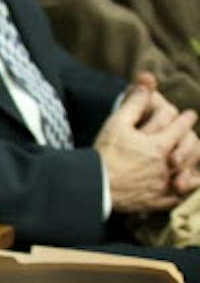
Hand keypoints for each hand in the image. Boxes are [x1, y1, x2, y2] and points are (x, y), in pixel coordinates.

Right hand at [96, 85, 191, 212]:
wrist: (93, 186)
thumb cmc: (104, 154)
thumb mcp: (116, 123)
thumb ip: (134, 103)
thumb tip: (147, 82)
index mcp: (160, 144)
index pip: (182, 125)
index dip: (186, 117)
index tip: (188, 115)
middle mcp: (167, 165)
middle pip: (192, 149)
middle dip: (192, 139)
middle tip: (189, 135)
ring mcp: (163, 184)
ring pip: (191, 174)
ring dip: (192, 165)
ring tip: (188, 160)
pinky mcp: (156, 200)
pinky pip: (178, 197)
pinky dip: (182, 191)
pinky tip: (180, 185)